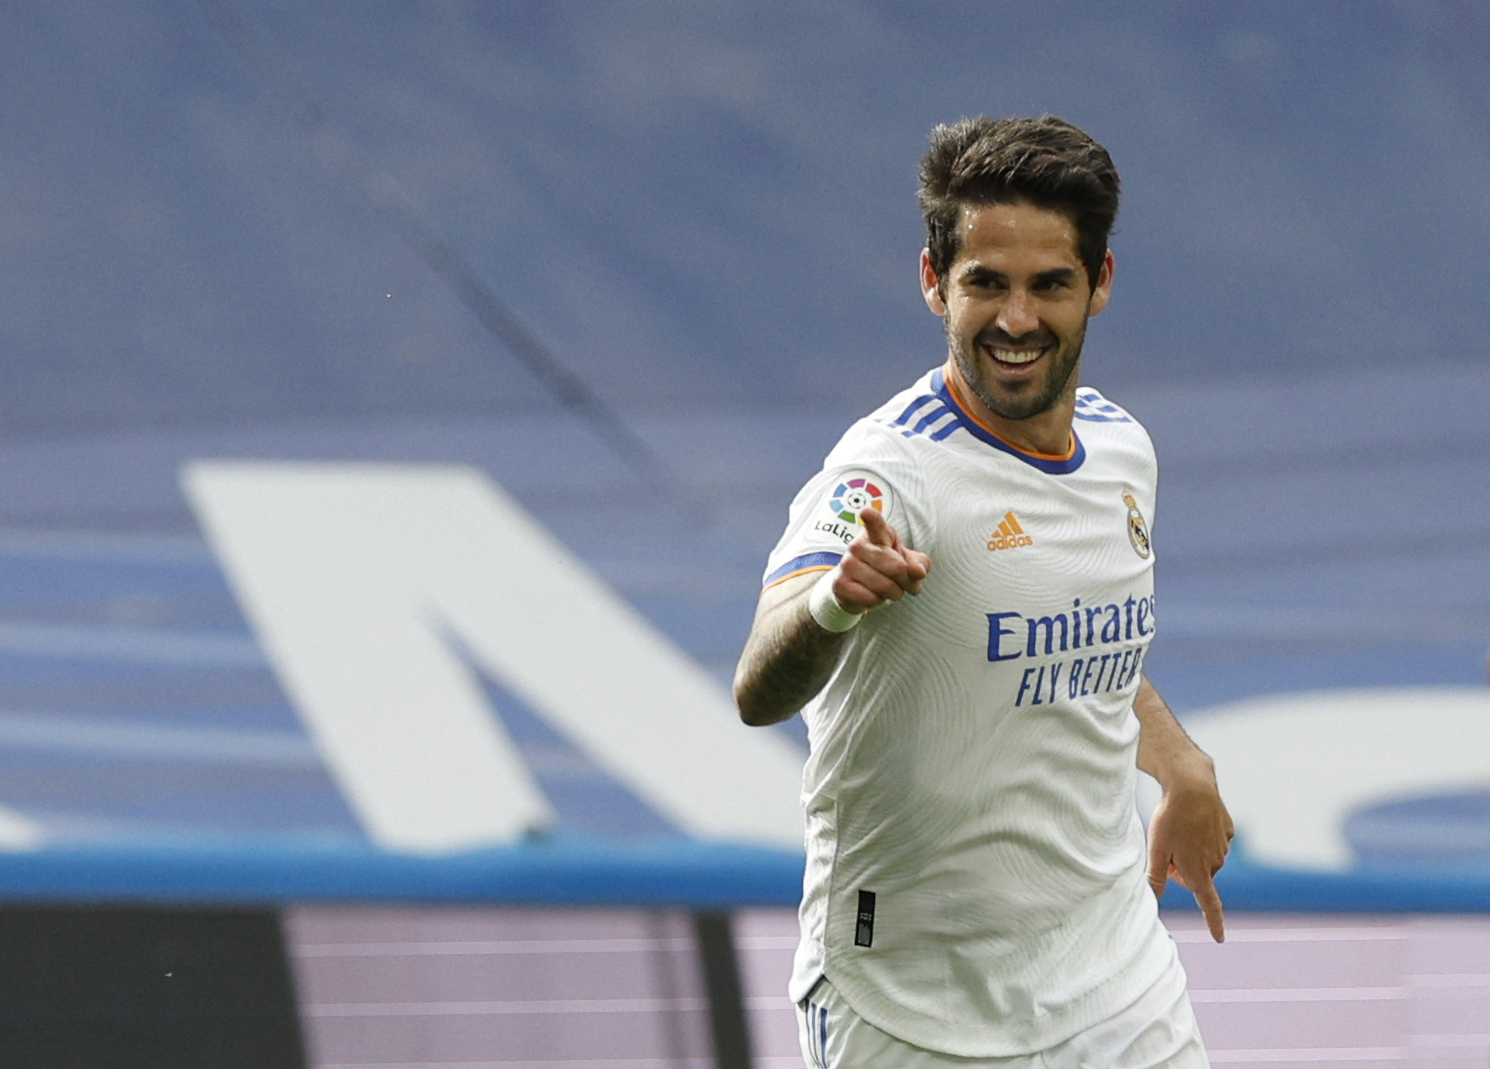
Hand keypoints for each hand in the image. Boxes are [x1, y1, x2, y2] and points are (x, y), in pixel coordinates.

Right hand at [828, 507, 931, 612]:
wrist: (857, 587)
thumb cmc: (887, 569)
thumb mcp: (908, 563)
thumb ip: (919, 564)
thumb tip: (918, 572)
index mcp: (877, 533)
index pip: (875, 524)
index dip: (872, 518)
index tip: (866, 513)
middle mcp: (857, 545)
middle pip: (896, 567)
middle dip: (907, 581)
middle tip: (906, 584)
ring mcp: (846, 564)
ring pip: (884, 586)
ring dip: (893, 593)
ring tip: (889, 590)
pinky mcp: (840, 584)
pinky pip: (870, 599)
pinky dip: (878, 601)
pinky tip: (873, 595)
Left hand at [1146, 773, 1233, 942]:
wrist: (1192, 786)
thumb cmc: (1170, 819)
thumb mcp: (1156, 850)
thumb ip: (1155, 878)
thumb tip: (1151, 902)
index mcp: (1199, 872)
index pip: (1209, 905)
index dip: (1214, 923)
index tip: (1220, 938)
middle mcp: (1216, 863)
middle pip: (1197, 876)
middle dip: (1181, 868)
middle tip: (1166, 847)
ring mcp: (1224, 846)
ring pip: (1204, 857)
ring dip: (1191, 851)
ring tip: (1178, 829)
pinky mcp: (1228, 830)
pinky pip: (1212, 839)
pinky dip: (1201, 834)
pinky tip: (1192, 819)